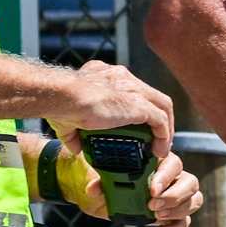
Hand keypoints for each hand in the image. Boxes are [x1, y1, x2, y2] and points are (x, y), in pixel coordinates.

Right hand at [44, 60, 176, 156]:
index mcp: (105, 76)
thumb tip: (76, 149)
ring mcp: (134, 89)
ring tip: (160, 146)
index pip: (129, 88)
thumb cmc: (60, 104)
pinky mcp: (139, 104)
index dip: (135, 105)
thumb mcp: (66, 121)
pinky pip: (160, 120)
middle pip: (149, 94)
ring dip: (165, 126)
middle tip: (153, 135)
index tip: (133, 122)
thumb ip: (73, 134)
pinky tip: (160, 150)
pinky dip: (164, 135)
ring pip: (161, 104)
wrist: (64, 96)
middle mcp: (123, 77)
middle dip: (154, 115)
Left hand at [58, 148, 201, 226]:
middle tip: (153, 206)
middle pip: (190, 182)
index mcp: (158, 161)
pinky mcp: (172, 214)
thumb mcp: (103, 177)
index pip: (172, 164)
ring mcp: (175, 196)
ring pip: (194, 200)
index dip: (166, 177)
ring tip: (156, 217)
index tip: (152, 190)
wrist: (104, 196)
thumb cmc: (108, 179)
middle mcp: (171, 177)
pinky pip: (185, 221)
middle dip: (174, 196)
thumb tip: (94, 188)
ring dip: (177, 211)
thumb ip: (101, 180)